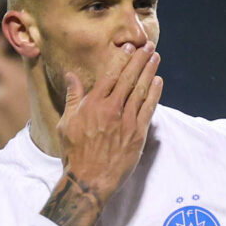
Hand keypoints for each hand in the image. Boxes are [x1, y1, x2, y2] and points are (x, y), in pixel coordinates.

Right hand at [55, 42, 161, 202]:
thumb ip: (73, 97)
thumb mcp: (66, 123)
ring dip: (149, 71)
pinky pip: (149, 108)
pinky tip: (158, 81)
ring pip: (141, 90)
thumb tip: (71, 76)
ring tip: (155, 57)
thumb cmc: (74, 152)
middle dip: (139, 59)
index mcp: (93, 104)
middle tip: (148, 45)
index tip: (129, 47)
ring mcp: (127, 121)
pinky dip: (154, 93)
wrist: (89, 180)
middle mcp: (112, 109)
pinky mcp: (138, 134)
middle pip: (128, 78)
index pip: (110, 74)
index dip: (121, 59)